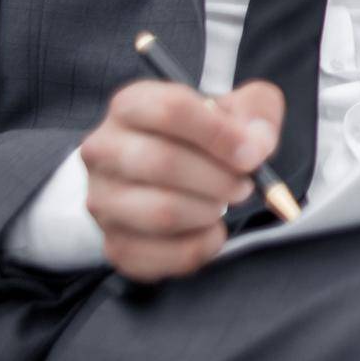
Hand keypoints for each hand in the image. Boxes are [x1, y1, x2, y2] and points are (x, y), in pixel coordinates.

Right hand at [79, 79, 283, 281]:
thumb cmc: (206, 134)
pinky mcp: (114, 244)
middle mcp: (105, 150)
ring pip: (161, 212)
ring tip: (224, 202)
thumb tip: (255, 147)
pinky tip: (212, 230)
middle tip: (245, 185)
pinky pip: (161, 255)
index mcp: (132, 104)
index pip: (170, 110)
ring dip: (209, 211)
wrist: (172, 174)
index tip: (252, 154)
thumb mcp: (238, 107)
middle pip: (163, 163)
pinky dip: (200, 246)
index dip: (219, 134)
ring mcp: (103, 200)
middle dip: (218, 178)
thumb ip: (256, 111)